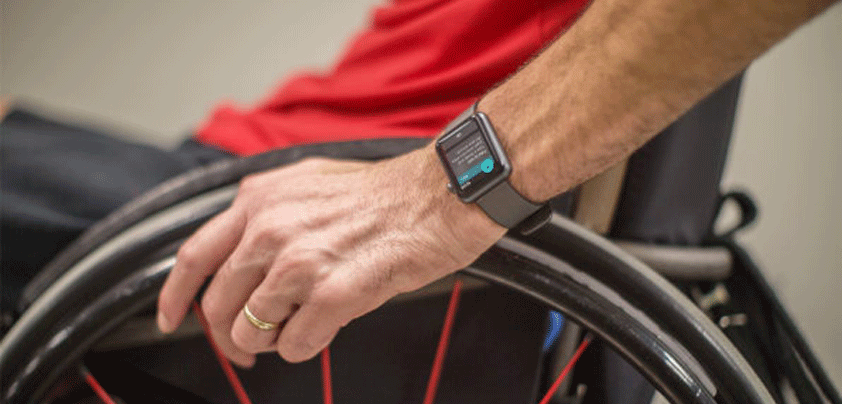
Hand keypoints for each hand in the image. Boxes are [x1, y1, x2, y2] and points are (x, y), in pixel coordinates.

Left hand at [156, 147, 504, 364]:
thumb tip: (242, 255)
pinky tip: (327, 325)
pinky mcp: (333, 293)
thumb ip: (266, 214)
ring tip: (299, 326)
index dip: (175, 296)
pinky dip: (306, 345)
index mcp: (259, 200)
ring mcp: (299, 262)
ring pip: (251, 331)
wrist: (440, 196)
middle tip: (247, 345)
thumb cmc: (383, 193)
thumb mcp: (308, 183)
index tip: (173, 318)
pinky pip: (294, 345)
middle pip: (218, 304)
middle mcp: (270, 228)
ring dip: (271, 340)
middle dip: (228, 335)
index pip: (194, 256)